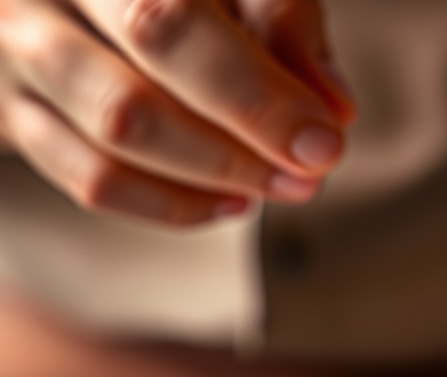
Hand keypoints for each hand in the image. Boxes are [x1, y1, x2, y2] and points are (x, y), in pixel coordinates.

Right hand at [0, 0, 353, 223]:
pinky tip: (232, 200)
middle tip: (306, 177)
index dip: (255, 95)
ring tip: (275, 186)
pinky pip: (91, 181)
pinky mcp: (17, 112)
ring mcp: (17, 49)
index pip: (170, 18)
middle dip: (237, 148)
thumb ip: (283, 21)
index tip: (323, 144)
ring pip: (112, 138)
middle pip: (131, 92)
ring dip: (211, 177)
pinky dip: (174, 204)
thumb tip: (332, 108)